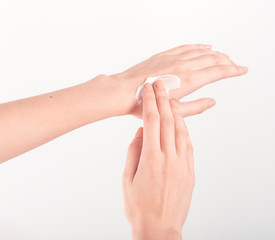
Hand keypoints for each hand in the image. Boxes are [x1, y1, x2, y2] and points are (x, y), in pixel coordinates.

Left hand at [110, 44, 247, 117]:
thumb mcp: (173, 112)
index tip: (243, 69)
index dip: (233, 70)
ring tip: (224, 56)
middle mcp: (184, 65)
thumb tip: (212, 101)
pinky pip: (186, 47)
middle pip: (212, 59)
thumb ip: (195, 107)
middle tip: (235, 65)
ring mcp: (173, 58)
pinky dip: (198, 46)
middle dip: (227, 62)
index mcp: (189, 80)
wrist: (123, 92)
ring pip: (201, 51)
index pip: (218, 72)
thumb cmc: (145, 104)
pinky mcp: (163, 55)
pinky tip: (205, 47)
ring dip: (215, 53)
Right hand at [122, 80, 194, 239]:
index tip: (149, 88)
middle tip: (161, 84)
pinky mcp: (190, 172)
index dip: (150, 102)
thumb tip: (140, 133)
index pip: (151, 122)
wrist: (159, 229)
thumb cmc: (139, 206)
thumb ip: (133, 152)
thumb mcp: (127, 179)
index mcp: (151, 160)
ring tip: (171, 99)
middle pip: (168, 121)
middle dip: (164, 99)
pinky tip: (179, 123)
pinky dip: (184, 130)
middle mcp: (169, 159)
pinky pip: (188, 145)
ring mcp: (182, 165)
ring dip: (176, 112)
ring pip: (181, 131)